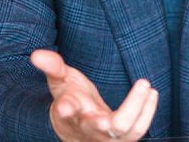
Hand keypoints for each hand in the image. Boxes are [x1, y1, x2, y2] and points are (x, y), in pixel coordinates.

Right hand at [31, 50, 157, 141]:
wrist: (77, 130)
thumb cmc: (71, 100)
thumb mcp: (60, 82)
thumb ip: (52, 67)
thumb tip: (36, 54)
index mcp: (70, 112)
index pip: (65, 112)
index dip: (66, 108)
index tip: (66, 106)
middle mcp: (87, 127)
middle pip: (100, 127)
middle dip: (118, 116)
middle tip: (136, 88)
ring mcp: (105, 135)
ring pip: (124, 130)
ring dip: (139, 109)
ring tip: (147, 85)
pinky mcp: (121, 138)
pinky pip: (137, 132)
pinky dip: (147, 113)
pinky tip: (152, 93)